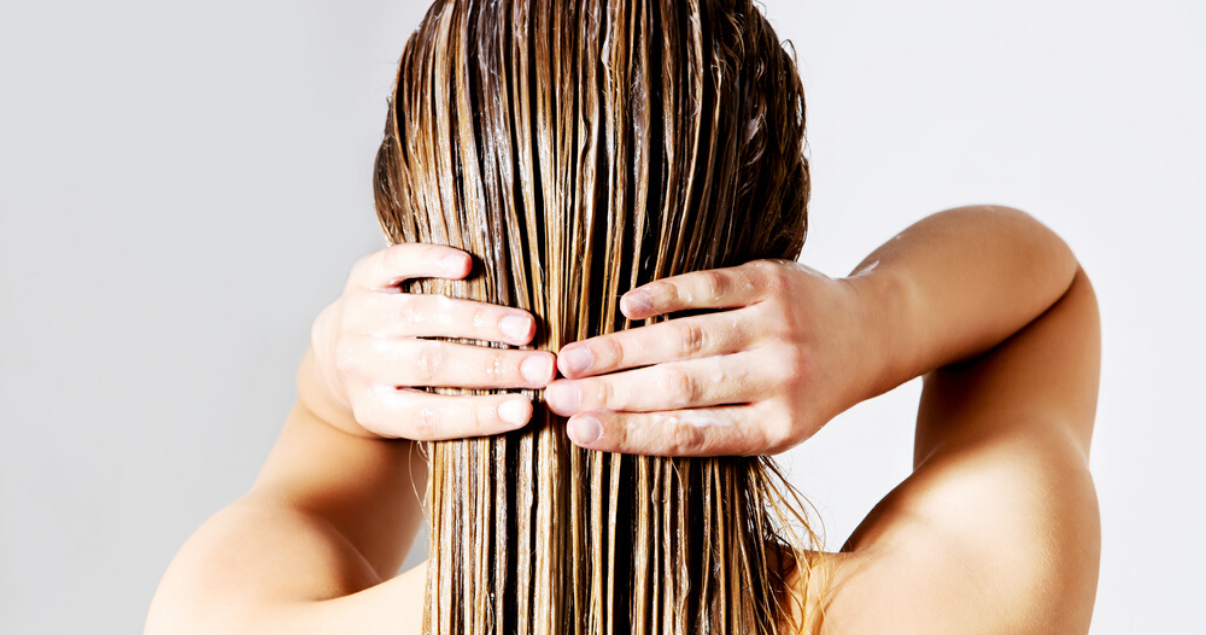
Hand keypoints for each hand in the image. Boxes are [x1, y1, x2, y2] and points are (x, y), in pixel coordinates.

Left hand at [308, 243, 556, 439]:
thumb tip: (526, 410)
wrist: (339, 348)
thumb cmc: (396, 386)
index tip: (527, 410)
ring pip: (423, 315)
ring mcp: (359, 316)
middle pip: (431, 365)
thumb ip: (456, 411)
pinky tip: (467, 265)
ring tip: (525, 328)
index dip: (479, 416)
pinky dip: (431, 261)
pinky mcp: (363, 276)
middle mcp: (359, 364)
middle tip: (542, 368)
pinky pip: (396, 263)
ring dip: (480, 321)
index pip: (429, 417)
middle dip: (493, 367)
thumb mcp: (411, 412)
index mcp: (374, 408)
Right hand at [546, 259, 881, 455]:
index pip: (690, 436)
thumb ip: (710, 428)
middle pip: (680, 388)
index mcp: (776, 427)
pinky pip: (710, 286)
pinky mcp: (772, 281)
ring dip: (622, 349)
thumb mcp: (772, 425)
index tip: (577, 432)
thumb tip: (616, 430)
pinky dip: (665, 295)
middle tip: (553, 394)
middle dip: (610, 393)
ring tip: (571, 358)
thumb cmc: (803, 390)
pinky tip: (625, 307)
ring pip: (686, 339)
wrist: (868, 333)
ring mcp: (776, 326)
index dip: (630, 434)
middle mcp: (779, 378)